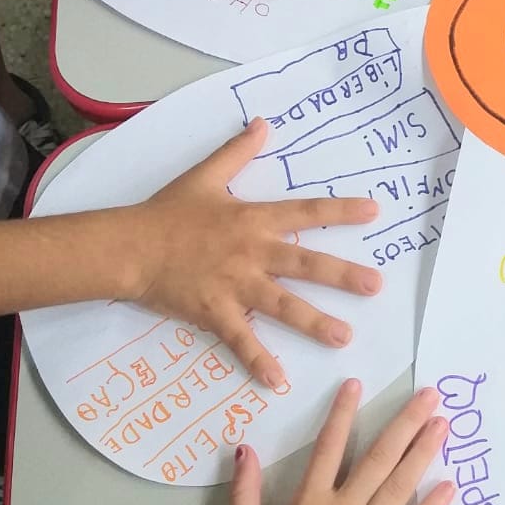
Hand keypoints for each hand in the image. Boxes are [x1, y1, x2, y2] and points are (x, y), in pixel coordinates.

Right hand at [127, 119, 381, 388]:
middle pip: (305, 264)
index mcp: (253, 219)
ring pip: (282, 305)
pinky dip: (258, 362)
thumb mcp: (205, 175)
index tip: (374, 212)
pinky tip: (279, 381)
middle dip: (342, 275)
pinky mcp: (214, 312)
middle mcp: (252, 252)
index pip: (305, 213)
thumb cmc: (167, 211)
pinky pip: (240, 340)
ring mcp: (234, 285)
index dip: (340, 212)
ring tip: (345, 337)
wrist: (129, 246)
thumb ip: (237, 152)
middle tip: (376, 285)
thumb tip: (263, 123)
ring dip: (314, 323)